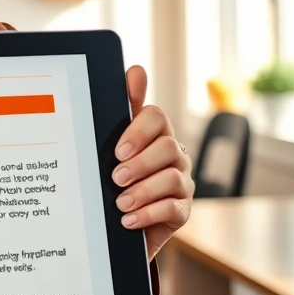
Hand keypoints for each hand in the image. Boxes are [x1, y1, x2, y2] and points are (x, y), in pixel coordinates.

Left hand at [113, 66, 193, 260]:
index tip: (118, 150)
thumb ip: (124, 109)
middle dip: (140, 164)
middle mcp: (173, 155)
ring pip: (172, 179)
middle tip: (115, 177)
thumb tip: (136, 70)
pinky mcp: (182, 211)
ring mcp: (182, 183)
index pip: (157, 117)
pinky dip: (148, 213)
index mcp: (155, 134)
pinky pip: (173, 208)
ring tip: (120, 203)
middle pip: (167, 148)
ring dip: (142, 191)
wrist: (117, 223)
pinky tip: (128, 219)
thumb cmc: (115, 177)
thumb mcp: (111, 145)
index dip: (139, 132)